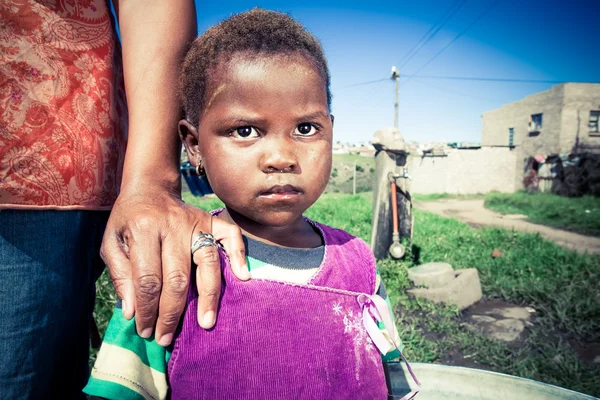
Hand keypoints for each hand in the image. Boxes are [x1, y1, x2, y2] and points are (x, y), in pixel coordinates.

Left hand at [100, 187, 248, 345]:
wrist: (148, 188)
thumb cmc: (127, 220)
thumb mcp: (111, 243)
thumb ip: (120, 275)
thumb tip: (133, 311)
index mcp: (143, 229)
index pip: (147, 278)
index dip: (146, 309)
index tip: (145, 330)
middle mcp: (173, 225)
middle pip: (177, 277)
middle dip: (172, 312)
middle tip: (166, 336)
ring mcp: (195, 221)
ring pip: (207, 262)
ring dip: (207, 296)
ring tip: (205, 322)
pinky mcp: (211, 219)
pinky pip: (231, 236)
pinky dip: (239, 255)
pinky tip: (242, 276)